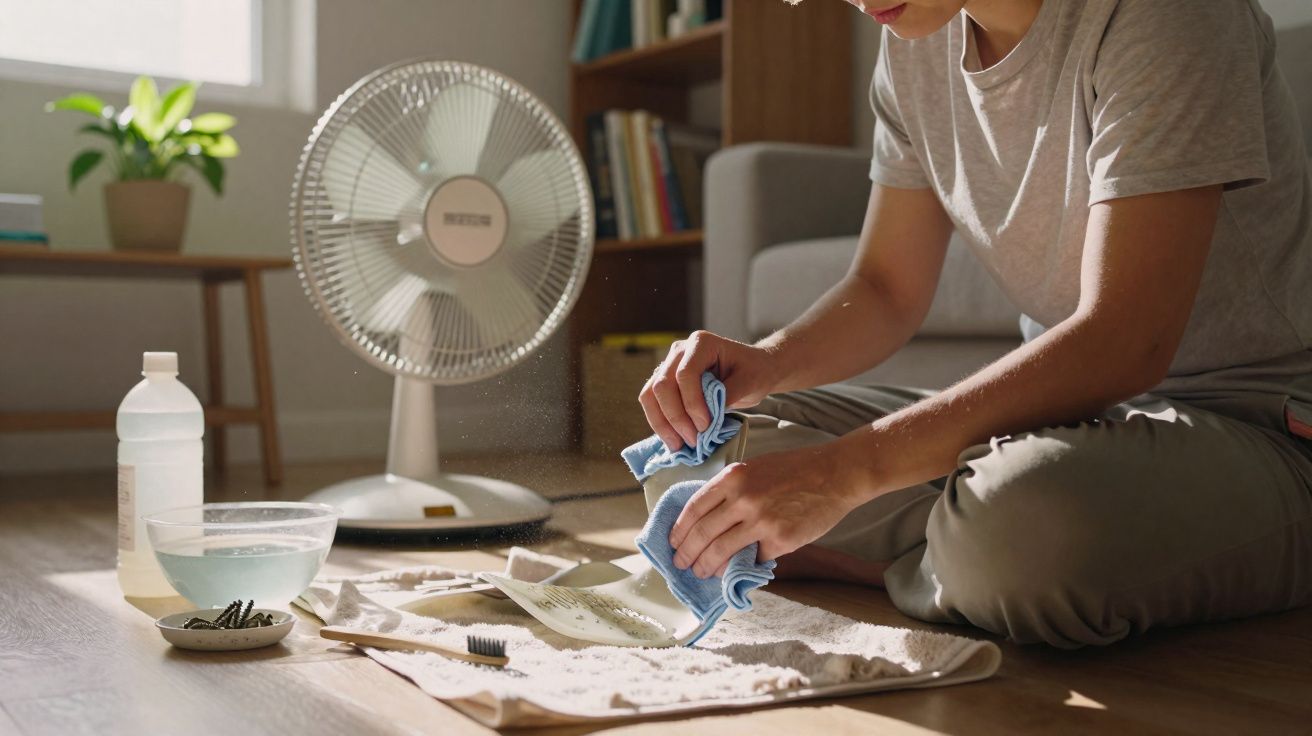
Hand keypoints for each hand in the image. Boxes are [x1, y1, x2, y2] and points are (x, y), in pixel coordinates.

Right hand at [638, 330, 778, 450]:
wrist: (754, 368)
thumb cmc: (754, 371)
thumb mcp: (750, 382)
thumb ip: (727, 396)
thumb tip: (703, 420)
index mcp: (701, 343)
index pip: (685, 374)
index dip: (692, 403)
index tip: (705, 426)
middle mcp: (679, 351)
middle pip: (662, 386)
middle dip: (676, 418)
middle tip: (693, 441)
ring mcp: (668, 365)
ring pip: (650, 395)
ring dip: (662, 424)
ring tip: (679, 446)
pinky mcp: (665, 382)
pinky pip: (652, 403)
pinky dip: (661, 424)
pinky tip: (674, 440)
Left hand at [668, 444, 865, 578]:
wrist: (834, 474)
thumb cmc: (794, 469)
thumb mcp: (754, 469)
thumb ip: (731, 491)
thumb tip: (707, 521)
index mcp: (732, 477)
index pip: (694, 508)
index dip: (679, 530)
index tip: (673, 543)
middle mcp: (742, 498)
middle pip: (702, 533)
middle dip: (687, 554)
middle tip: (681, 564)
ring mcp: (761, 521)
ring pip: (721, 551)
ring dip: (706, 566)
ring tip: (701, 572)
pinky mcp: (780, 540)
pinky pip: (752, 559)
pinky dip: (740, 568)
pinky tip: (733, 573)